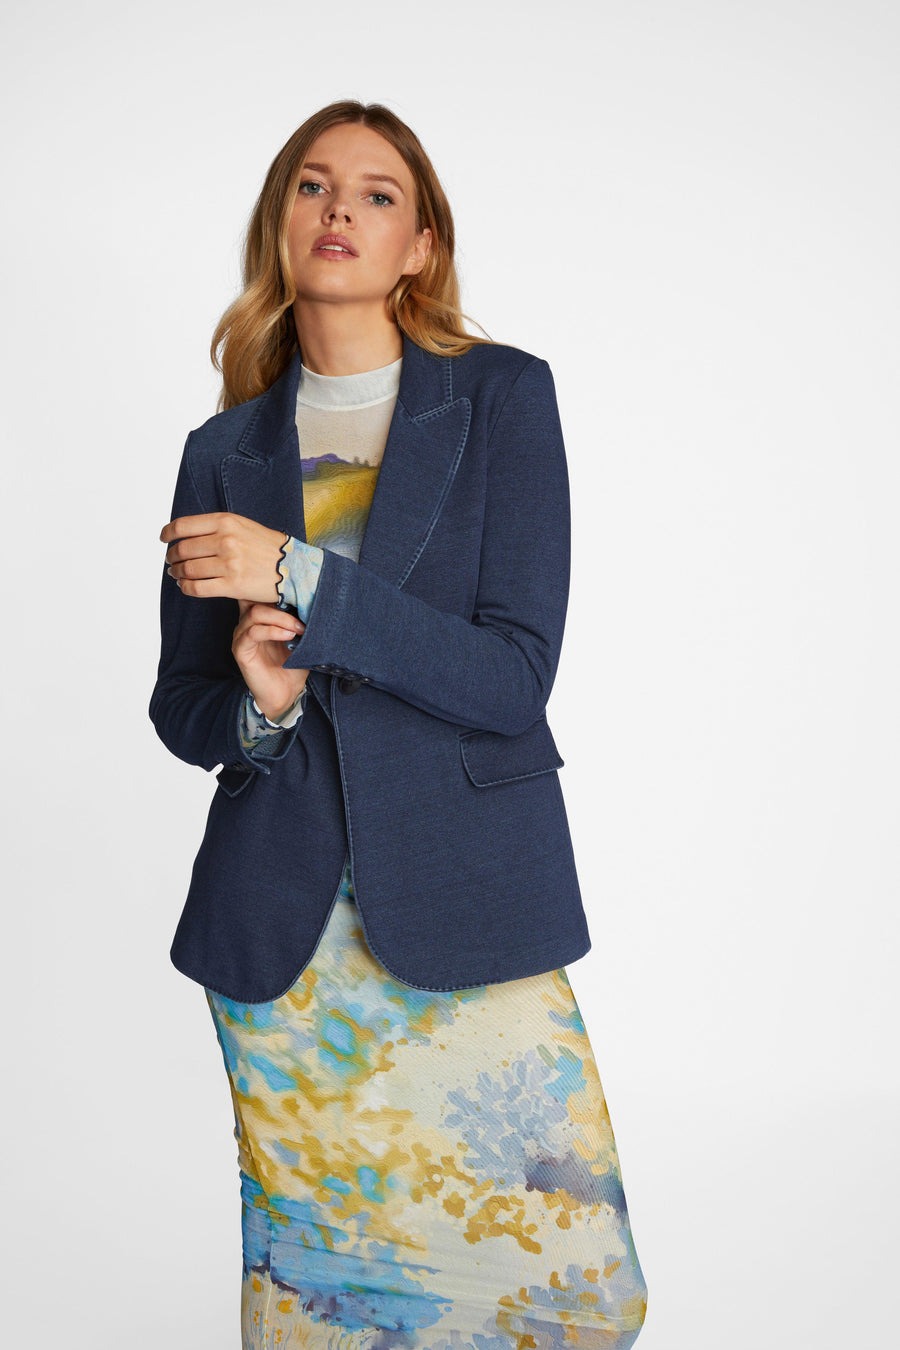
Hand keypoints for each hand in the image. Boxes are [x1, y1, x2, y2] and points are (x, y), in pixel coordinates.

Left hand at [161, 512, 287, 603]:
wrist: (294, 568)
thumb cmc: (268, 547)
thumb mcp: (243, 525)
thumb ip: (217, 527)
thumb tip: (187, 536)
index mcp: (226, 522)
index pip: (184, 526)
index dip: (168, 534)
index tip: (164, 539)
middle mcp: (225, 540)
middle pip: (183, 549)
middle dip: (172, 557)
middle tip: (171, 561)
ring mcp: (228, 564)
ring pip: (187, 569)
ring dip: (177, 573)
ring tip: (177, 574)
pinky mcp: (232, 585)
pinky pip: (197, 588)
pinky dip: (186, 587)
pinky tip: (186, 586)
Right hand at [233, 600, 309, 720]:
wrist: (286, 693)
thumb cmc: (293, 664)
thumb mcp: (300, 636)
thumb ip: (300, 617)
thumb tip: (315, 597)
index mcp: (260, 615)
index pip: (259, 590)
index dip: (275, 585)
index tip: (299, 588)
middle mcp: (247, 621)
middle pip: (255, 596)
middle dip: (280, 600)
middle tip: (302, 612)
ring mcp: (242, 635)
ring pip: (255, 613)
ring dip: (281, 618)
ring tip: (298, 628)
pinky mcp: (241, 650)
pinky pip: (253, 633)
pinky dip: (272, 631)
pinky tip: (288, 636)